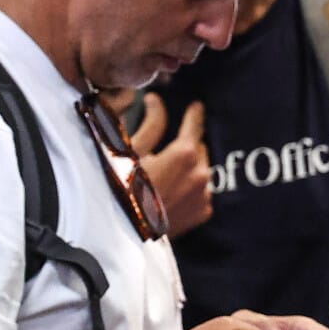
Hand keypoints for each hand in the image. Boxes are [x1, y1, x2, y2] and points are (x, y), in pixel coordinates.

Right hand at [132, 99, 213, 234]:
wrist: (126, 230)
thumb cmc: (124, 187)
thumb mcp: (132, 151)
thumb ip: (150, 122)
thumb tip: (154, 99)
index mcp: (185, 154)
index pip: (195, 124)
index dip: (194, 113)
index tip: (195, 106)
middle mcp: (201, 172)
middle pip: (199, 148)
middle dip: (186, 146)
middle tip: (166, 153)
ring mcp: (205, 194)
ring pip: (201, 169)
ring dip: (189, 168)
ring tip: (167, 176)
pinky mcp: (204, 211)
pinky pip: (201, 192)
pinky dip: (190, 189)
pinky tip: (172, 193)